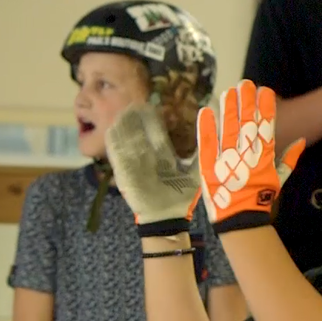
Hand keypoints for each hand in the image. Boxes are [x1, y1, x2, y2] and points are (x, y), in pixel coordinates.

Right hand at [105, 104, 200, 235]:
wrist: (167, 218)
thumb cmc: (182, 197)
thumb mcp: (195, 172)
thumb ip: (201, 152)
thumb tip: (210, 133)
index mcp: (164, 156)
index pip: (156, 133)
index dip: (153, 120)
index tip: (151, 105)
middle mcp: (148, 158)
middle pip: (140, 134)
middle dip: (136, 119)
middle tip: (133, 102)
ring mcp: (136, 165)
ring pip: (128, 141)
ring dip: (124, 127)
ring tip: (121, 111)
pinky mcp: (125, 174)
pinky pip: (118, 157)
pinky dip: (114, 144)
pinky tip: (111, 130)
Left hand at [197, 80, 305, 233]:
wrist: (240, 220)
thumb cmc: (261, 199)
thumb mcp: (279, 179)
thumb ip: (290, 158)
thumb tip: (301, 140)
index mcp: (264, 156)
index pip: (266, 125)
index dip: (265, 106)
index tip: (265, 90)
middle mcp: (246, 153)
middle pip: (246, 122)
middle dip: (246, 101)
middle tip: (245, 83)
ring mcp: (226, 158)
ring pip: (227, 127)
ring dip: (228, 108)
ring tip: (228, 92)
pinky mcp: (208, 165)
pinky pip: (206, 143)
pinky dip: (206, 127)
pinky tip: (205, 111)